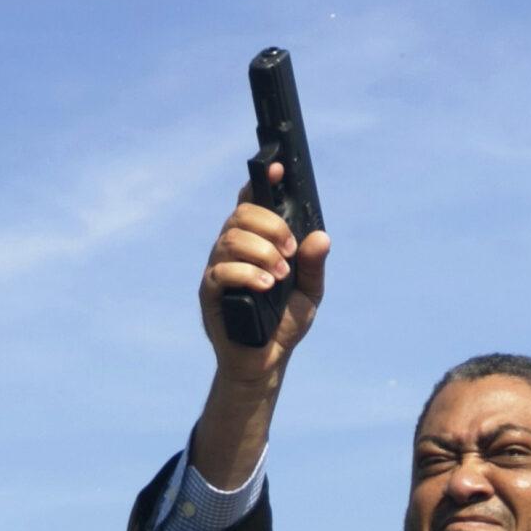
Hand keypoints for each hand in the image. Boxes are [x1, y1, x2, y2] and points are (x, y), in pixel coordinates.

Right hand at [197, 164, 330, 378]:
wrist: (265, 361)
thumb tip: (321, 236)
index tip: (276, 169)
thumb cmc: (284, 323)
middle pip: (241, 215)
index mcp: (256, 242)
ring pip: (231, 239)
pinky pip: (221, 270)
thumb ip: (314, 264)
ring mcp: (218, 268)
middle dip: (271, 226)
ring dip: (262, 252)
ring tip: (280, 276)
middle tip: (290, 252)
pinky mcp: (209, 292)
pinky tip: (266, 286)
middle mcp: (233, 249)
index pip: (251, 203)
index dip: (261, 182)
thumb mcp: (309, 292)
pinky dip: (247, 274)